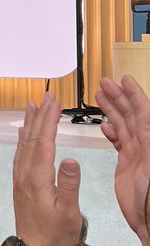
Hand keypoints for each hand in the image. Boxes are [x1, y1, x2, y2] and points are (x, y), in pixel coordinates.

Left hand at [12, 93, 81, 245]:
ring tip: (32, 106)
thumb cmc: (55, 234)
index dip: (49, 120)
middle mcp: (24, 174)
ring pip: (24, 144)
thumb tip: (70, 159)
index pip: (44, 142)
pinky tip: (25, 133)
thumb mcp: (68, 211)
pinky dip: (24, 139)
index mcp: (37, 178)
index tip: (54, 103)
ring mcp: (20, 178)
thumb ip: (69, 185)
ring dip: (30, 123)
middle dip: (40, 115)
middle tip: (47, 96)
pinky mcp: (20, 184)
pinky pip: (20, 154)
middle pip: (32, 138)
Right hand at [95, 75, 149, 245]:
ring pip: (123, 125)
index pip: (144, 112)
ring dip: (112, 110)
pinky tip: (104, 126)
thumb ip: (147, 139)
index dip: (134, 95)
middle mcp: (146, 145)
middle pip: (132, 115)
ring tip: (100, 96)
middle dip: (118, 98)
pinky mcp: (127, 164)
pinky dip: (111, 132)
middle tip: (104, 83)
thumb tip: (147, 114)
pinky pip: (119, 142)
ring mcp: (137, 154)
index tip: (124, 80)